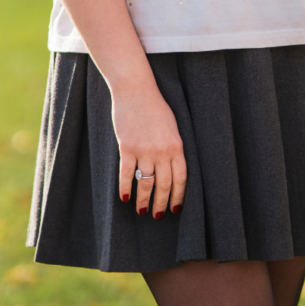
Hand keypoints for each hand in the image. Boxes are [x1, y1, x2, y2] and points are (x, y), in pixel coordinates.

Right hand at [112, 81, 186, 218]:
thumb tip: (172, 171)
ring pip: (145, 183)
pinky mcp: (127, 147)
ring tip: (142, 210)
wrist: (135, 90)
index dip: (178, 196)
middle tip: (157, 215)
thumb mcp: (172, 126)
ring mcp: (144, 149)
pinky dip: (125, 188)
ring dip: (144, 200)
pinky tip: (124, 197)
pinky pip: (126, 173)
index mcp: (176, 145)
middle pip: (163, 184)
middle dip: (161, 203)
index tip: (175, 209)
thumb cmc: (155, 107)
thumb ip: (173, 147)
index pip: (180, 178)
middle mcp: (162, 150)